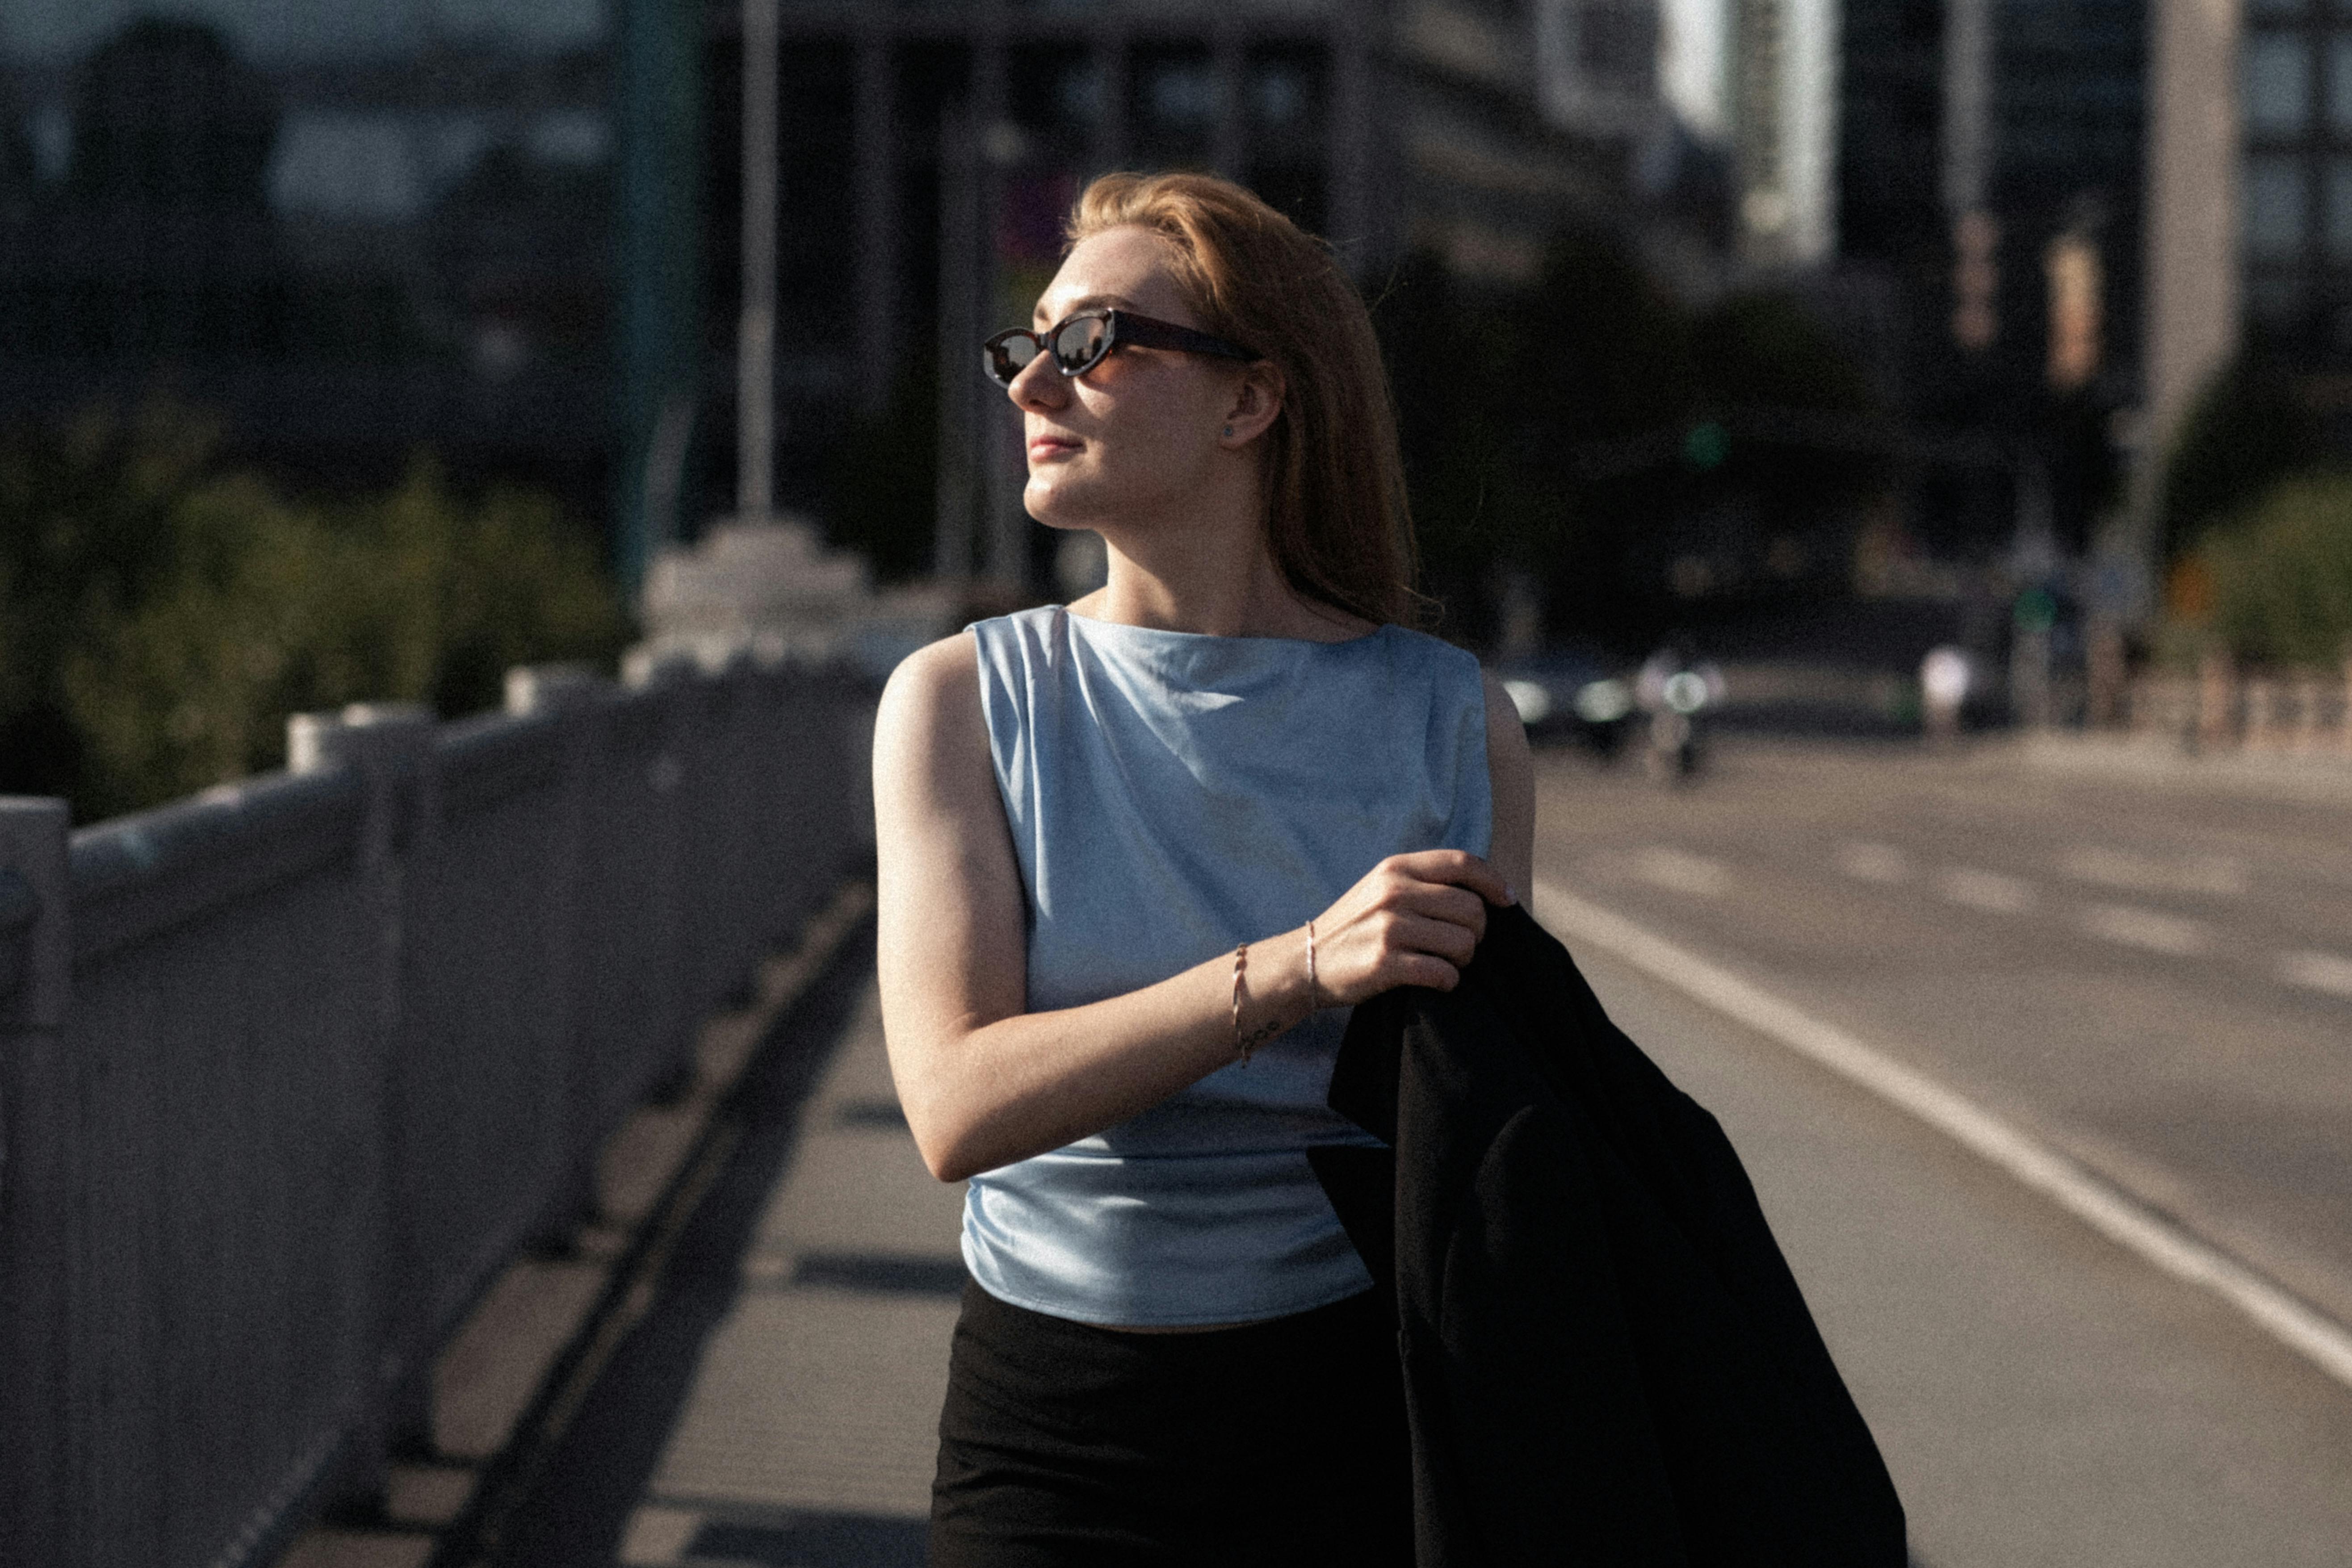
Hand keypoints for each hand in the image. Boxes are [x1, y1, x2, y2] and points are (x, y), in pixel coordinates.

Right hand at [1309, 850, 1514, 1004]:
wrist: (1305, 961)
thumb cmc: (1356, 927)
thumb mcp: (1383, 889)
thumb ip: (1425, 882)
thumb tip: (1485, 892)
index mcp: (1396, 868)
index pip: (1462, 862)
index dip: (1493, 881)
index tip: (1507, 901)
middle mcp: (1393, 892)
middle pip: (1471, 908)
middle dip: (1478, 933)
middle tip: (1462, 946)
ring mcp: (1388, 927)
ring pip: (1463, 942)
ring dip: (1464, 960)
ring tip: (1446, 963)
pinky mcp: (1384, 962)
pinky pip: (1443, 973)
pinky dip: (1448, 981)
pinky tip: (1436, 981)